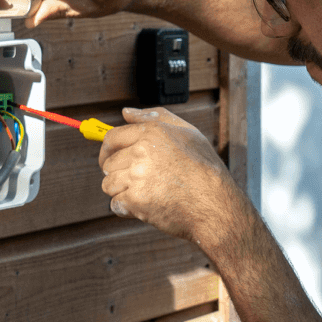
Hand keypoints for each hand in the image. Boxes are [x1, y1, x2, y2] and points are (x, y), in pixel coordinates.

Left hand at [98, 106, 240, 245]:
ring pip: (109, 184)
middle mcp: (141, 151)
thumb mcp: (187, 132)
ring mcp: (137, 176)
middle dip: (119, 173)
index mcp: (152, 132)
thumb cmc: (204, 167)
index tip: (109, 159)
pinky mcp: (135, 200)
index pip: (112, 138)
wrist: (214, 202)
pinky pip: (115, 204)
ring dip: (122, 191)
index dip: (107, 150)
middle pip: (108, 164)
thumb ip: (154, 116)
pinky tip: (145, 206)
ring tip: (144, 193)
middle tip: (138, 181)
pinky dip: (127, 209)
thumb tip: (125, 112)